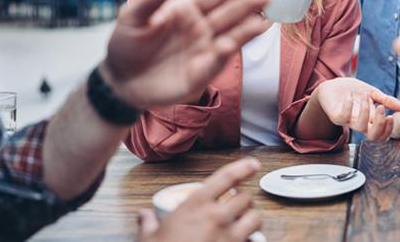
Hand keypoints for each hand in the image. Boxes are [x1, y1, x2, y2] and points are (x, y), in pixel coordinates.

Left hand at [104, 0, 269, 108]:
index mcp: (186, 10)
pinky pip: (215, 63)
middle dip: (247, 4)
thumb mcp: (133, 17)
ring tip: (264, 19)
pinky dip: (223, 54)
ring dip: (246, 29)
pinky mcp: (199, 74)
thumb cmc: (126, 44)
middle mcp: (199, 28)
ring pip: (229, 37)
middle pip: (228, 13)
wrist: (120, 80)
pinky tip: (230, 45)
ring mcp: (201, 50)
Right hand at [137, 158, 262, 241]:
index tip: (253, 164)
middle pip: (246, 198)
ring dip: (252, 220)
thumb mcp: (148, 238)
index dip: (243, 167)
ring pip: (255, 219)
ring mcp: (230, 237)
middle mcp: (217, 217)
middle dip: (244, 201)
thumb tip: (143, 215)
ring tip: (244, 225)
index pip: (226, 177)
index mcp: (196, 205)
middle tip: (237, 207)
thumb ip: (148, 223)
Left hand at [315, 78, 399, 140]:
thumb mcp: (373, 93)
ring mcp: (348, 121)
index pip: (382, 135)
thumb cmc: (354, 91)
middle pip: (373, 137)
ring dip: (365, 111)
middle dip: (380, 124)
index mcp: (371, 121)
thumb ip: (387, 100)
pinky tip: (350, 97)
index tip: (392, 116)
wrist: (333, 85)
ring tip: (364, 95)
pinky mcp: (336, 117)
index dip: (389, 130)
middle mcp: (361, 124)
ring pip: (360, 127)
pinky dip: (348, 106)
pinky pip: (343, 117)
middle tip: (381, 108)